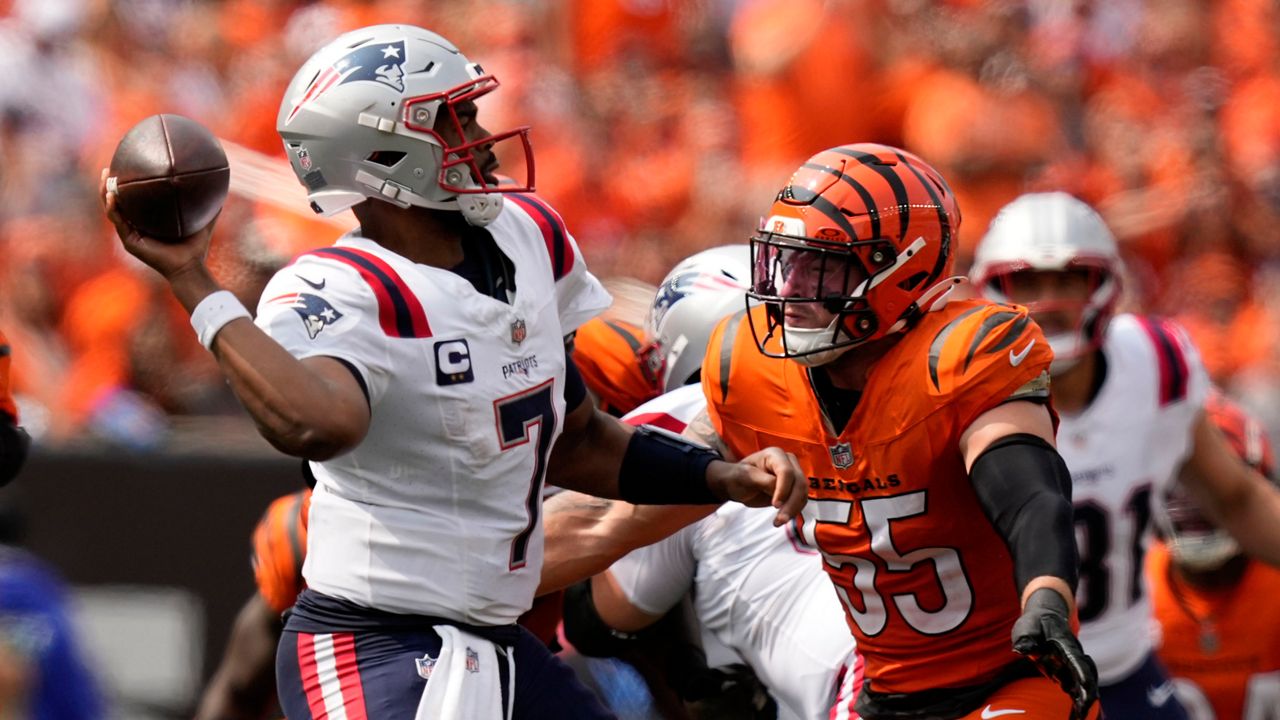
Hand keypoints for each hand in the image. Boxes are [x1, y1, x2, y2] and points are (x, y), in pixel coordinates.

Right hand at [99, 168, 217, 282]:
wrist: (191, 267)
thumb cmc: (196, 246)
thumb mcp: (202, 220)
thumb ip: (209, 205)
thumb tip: (221, 185)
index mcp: (147, 221)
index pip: (131, 200)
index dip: (124, 185)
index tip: (123, 167)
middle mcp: (136, 227)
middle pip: (116, 203)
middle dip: (108, 186)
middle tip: (106, 169)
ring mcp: (131, 235)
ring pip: (112, 210)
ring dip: (105, 193)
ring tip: (105, 178)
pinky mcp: (130, 242)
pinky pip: (118, 222)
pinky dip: (113, 208)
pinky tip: (112, 195)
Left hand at [707, 447, 805, 525]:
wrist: (738, 484)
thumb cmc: (739, 477)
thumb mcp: (746, 477)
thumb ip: (763, 481)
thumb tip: (778, 488)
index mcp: (775, 454)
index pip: (786, 472)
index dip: (783, 489)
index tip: (775, 505)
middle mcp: (788, 462)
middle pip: (798, 483)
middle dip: (791, 503)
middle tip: (780, 520)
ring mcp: (793, 475)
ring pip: (803, 493)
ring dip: (793, 510)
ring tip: (778, 522)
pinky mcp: (794, 488)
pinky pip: (801, 500)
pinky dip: (794, 511)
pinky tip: (782, 519)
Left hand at [1012, 588, 1097, 719]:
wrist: (1046, 617)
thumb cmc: (1035, 622)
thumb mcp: (1027, 626)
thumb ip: (1025, 638)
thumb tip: (1019, 650)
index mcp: (1065, 644)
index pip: (1075, 660)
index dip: (1081, 673)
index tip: (1086, 687)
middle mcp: (1073, 656)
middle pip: (1084, 676)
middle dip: (1086, 693)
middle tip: (1082, 711)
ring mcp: (1072, 666)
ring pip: (1081, 684)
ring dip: (1082, 700)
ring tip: (1079, 717)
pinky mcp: (1068, 673)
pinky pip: (1075, 689)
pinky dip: (1077, 701)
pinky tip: (1076, 715)